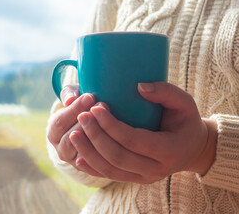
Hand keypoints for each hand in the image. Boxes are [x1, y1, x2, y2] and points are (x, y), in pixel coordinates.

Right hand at [47, 85, 102, 174]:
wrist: (90, 127)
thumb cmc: (80, 106)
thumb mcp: (73, 97)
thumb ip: (69, 94)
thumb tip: (70, 100)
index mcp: (53, 133)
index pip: (60, 123)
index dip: (74, 110)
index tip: (90, 96)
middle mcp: (62, 150)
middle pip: (72, 139)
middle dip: (88, 121)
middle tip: (104, 104)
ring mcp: (77, 162)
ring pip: (85, 154)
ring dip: (98, 135)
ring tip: (111, 118)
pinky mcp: (93, 169)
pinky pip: (100, 165)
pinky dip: (107, 152)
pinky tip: (118, 135)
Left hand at [69, 82, 217, 183]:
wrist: (192, 148)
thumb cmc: (185, 121)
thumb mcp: (184, 102)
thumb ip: (165, 92)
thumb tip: (139, 86)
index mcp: (168, 149)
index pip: (133, 140)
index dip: (111, 125)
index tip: (95, 108)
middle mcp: (155, 169)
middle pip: (118, 156)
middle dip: (95, 136)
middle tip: (81, 116)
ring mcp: (144, 177)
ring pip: (110, 170)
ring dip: (89, 152)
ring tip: (73, 134)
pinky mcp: (134, 179)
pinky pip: (110, 176)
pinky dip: (92, 168)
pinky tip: (77, 158)